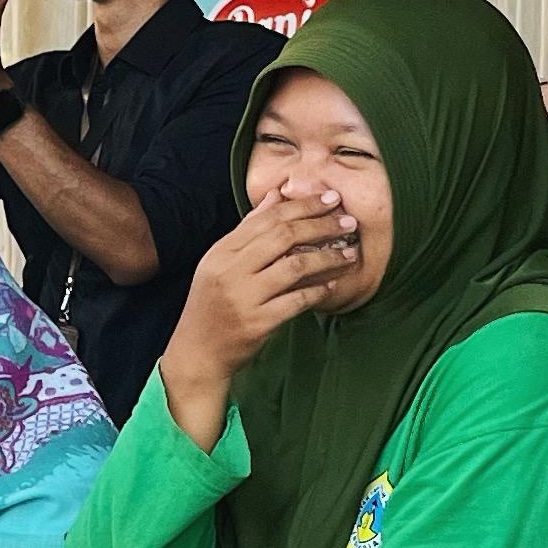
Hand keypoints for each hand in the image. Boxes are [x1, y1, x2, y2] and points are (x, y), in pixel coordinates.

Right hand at [162, 183, 362, 432]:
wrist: (197, 352)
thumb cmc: (213, 305)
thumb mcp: (221, 263)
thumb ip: (249, 230)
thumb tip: (276, 195)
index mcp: (222, 252)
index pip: (267, 218)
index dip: (302, 205)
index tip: (330, 198)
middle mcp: (230, 271)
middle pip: (283, 236)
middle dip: (320, 225)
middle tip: (348, 221)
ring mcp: (244, 297)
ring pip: (294, 266)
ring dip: (327, 257)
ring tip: (350, 253)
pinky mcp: (257, 323)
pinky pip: (297, 301)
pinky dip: (318, 291)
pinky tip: (332, 285)